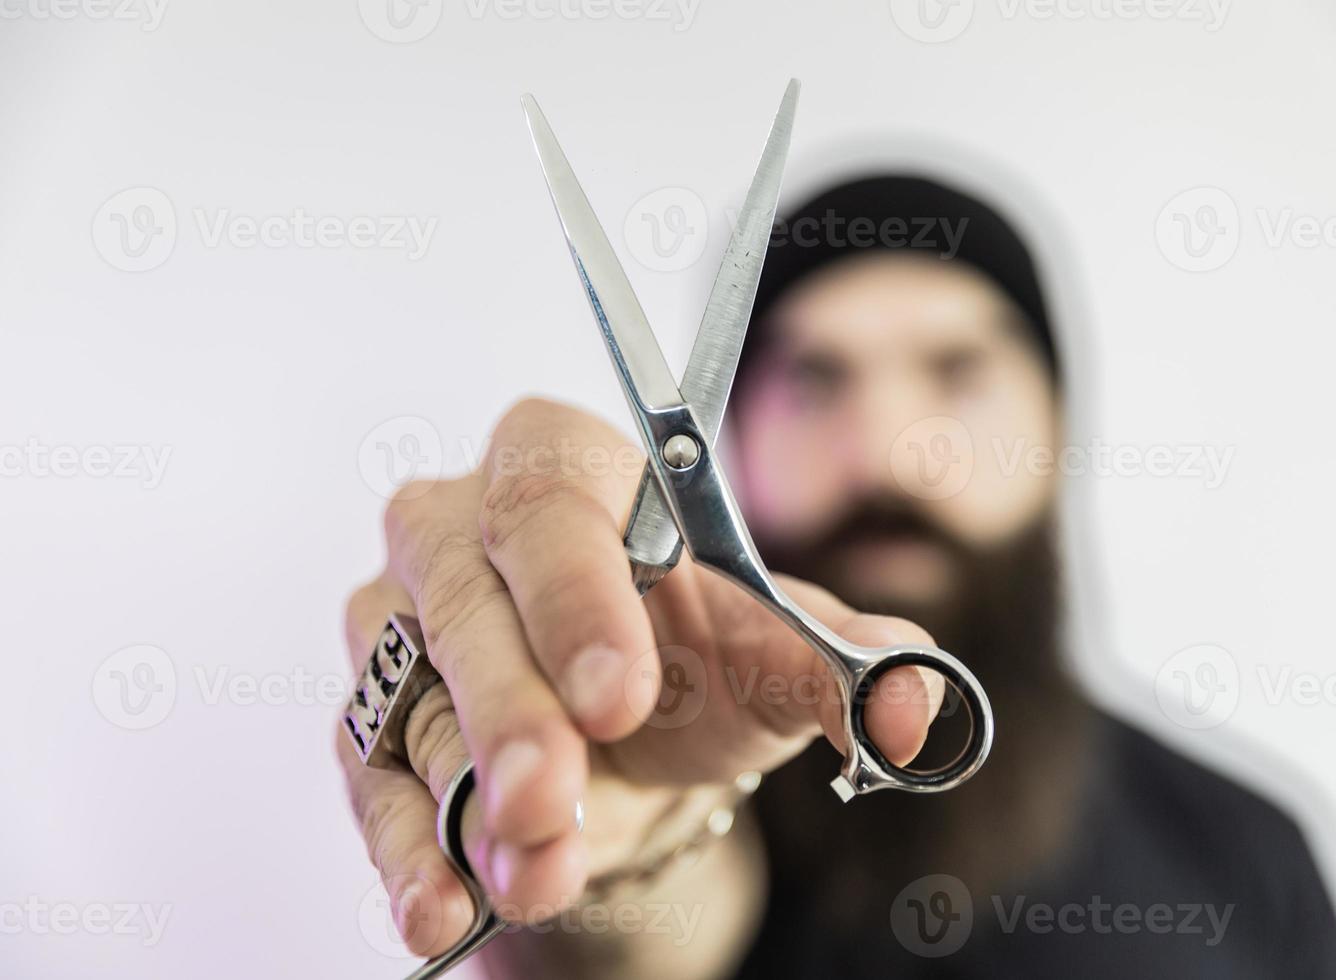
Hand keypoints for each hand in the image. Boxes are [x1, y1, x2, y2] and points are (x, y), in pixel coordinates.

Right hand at [335, 397, 942, 957]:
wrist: (635, 737)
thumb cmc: (698, 657)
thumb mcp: (779, 654)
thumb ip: (846, 665)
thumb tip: (913, 710)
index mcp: (557, 464)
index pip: (548, 505)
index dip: (575, 597)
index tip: (621, 693)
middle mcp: (452, 527)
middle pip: (464, 606)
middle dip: (512, 714)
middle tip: (552, 799)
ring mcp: (397, 626)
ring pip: (415, 708)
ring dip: (472, 804)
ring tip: (536, 874)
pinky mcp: (368, 721)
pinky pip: (371, 784)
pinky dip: (408, 854)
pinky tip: (442, 908)